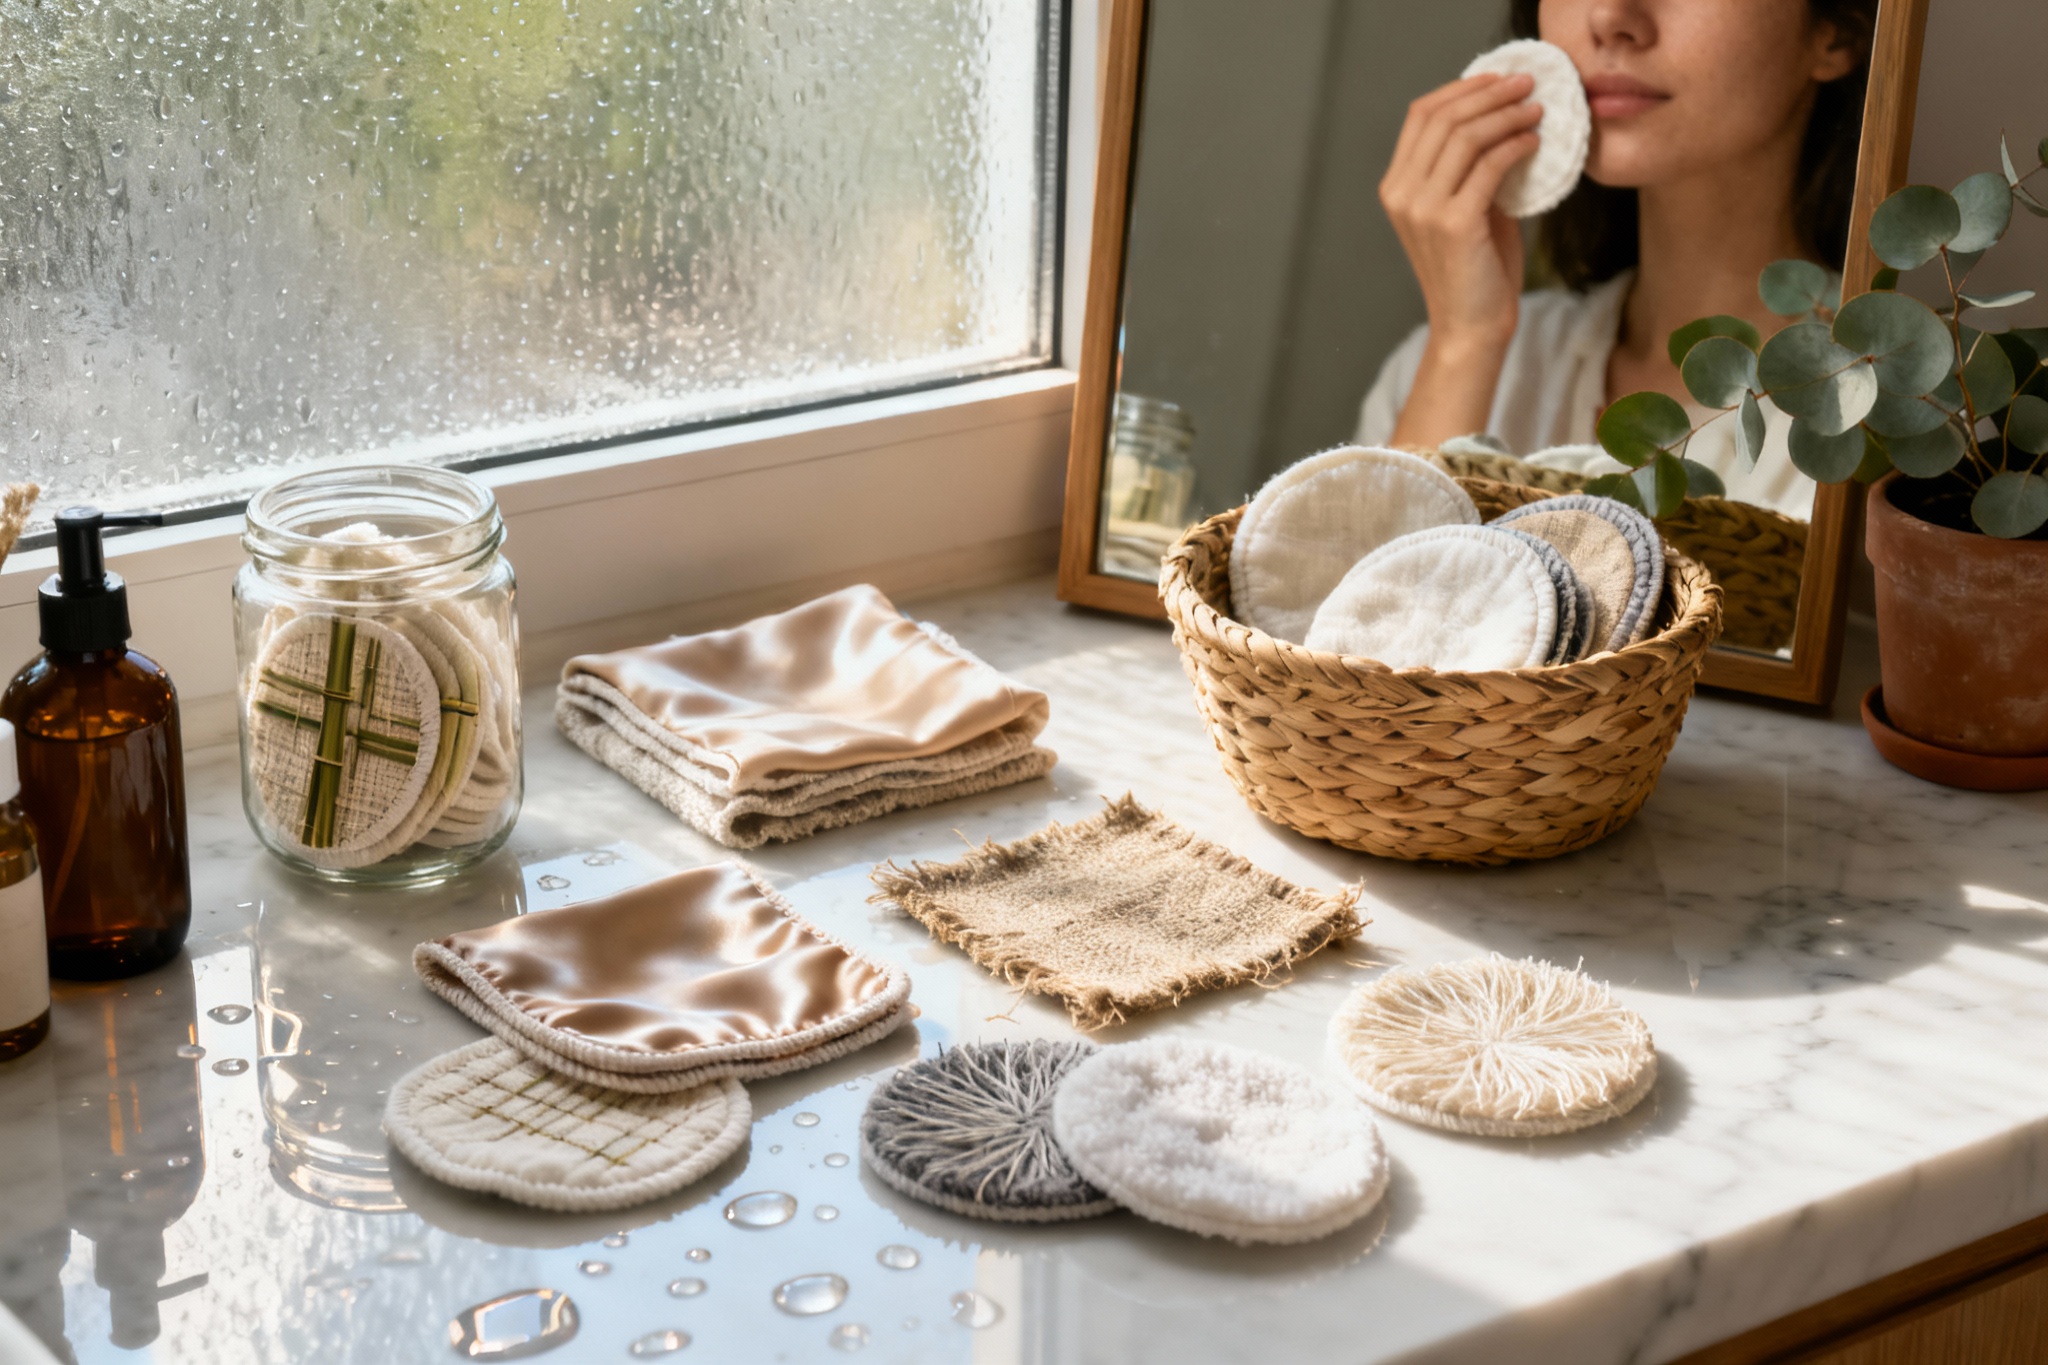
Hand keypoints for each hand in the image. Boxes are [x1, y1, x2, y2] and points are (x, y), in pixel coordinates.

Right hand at [1380, 73, 1542, 446]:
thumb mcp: (1466, 208)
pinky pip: (1487, 166)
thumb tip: (1502, 117)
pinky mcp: (1452, 224)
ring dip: (1506, 114)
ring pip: (1465, 136)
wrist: (1472, 326)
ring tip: (1537, 109)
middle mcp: (1401, 194)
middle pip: (1442, 118)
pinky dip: (1514, 146)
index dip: (1460, 89)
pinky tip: (1534, 141)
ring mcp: (1422, 209)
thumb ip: (1470, 168)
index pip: (1420, 116)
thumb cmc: (1475, 270)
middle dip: (1489, 92)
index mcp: (1396, 187)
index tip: (1498, 78)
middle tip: (1528, 83)